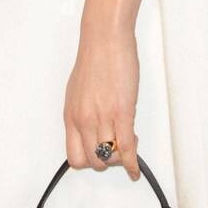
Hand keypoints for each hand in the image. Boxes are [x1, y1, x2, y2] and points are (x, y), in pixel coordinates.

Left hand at [63, 24, 140, 180]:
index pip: (74, 156)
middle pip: (93, 161)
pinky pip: (126, 147)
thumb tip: (94, 131)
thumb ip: (84, 114)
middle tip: (117, 147)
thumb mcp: (78, 92)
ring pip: (110, 157)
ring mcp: (102, 117)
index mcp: (71, 115)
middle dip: (107, 161)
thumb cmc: (94, 59)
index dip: (88, 161)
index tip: (99, 155)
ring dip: (121, 158)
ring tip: (129, 142)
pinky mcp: (122, 112)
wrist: (105, 38)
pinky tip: (136, 168)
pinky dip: (133, 162)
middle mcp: (84, 120)